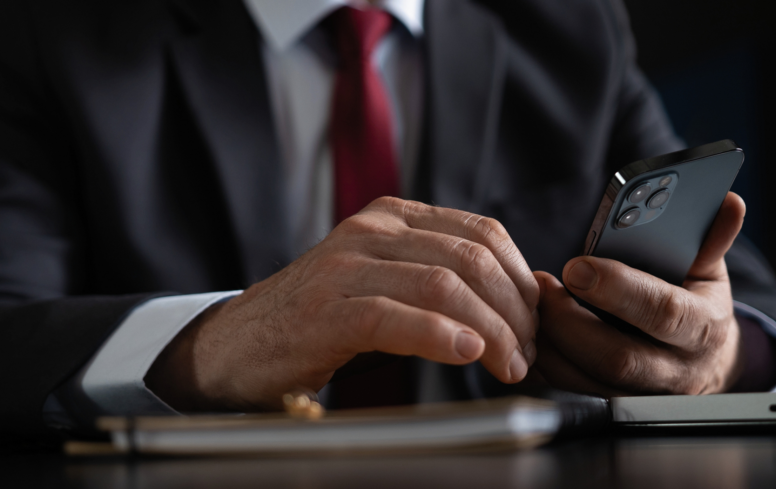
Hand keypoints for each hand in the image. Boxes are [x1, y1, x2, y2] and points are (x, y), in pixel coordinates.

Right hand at [146, 197, 539, 410]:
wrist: (238, 348)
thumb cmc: (321, 323)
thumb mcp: (387, 286)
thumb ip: (440, 284)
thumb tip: (516, 305)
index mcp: (392, 217)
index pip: (482, 232)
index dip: (521, 279)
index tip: (538, 322)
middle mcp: (370, 229)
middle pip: (471, 258)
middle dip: (514, 310)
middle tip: (529, 354)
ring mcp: (345, 266)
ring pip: (442, 284)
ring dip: (491, 329)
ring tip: (510, 365)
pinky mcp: (325, 310)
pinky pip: (395, 315)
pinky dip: (439, 335)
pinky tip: (467, 353)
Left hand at [533, 192, 746, 395]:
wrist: (706, 364)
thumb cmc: (699, 307)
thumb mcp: (709, 272)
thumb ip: (711, 239)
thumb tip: (729, 203)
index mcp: (703, 327)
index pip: (664, 313)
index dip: (619, 289)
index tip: (578, 266)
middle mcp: (675, 369)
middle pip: (617, 356)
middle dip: (571, 320)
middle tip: (542, 285)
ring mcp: (644, 394)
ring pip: (587, 379)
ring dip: (551, 342)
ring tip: (532, 304)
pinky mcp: (614, 405)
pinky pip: (571, 389)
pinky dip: (546, 362)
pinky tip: (533, 331)